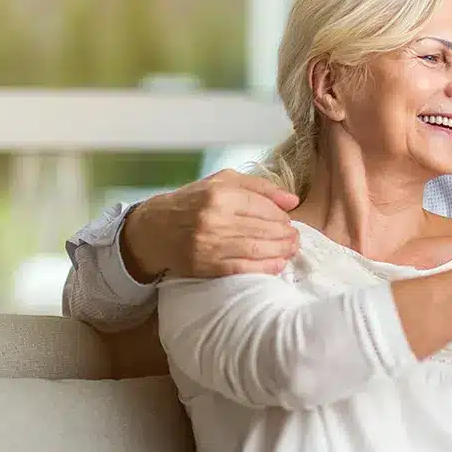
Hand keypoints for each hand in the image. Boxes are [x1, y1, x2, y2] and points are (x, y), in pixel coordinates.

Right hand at [120, 169, 300, 281]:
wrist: (155, 228)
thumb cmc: (194, 201)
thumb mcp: (223, 182)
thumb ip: (260, 187)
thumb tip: (293, 200)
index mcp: (219, 195)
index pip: (262, 207)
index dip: (281, 216)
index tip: (288, 221)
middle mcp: (214, 219)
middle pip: (263, 230)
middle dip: (286, 236)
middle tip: (296, 238)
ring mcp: (209, 244)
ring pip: (256, 250)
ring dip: (280, 252)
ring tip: (291, 250)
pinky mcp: (206, 266)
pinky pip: (242, 268)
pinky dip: (265, 268)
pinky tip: (277, 265)